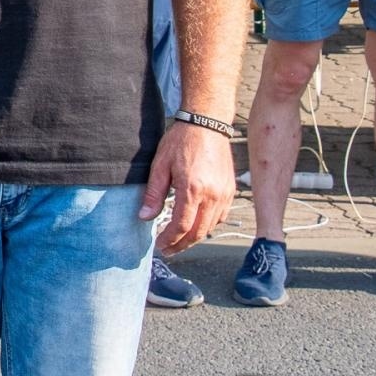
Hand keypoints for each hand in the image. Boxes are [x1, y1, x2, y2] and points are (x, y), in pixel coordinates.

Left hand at [140, 120, 236, 256]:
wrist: (207, 125)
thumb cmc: (181, 141)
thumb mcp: (160, 165)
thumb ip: (154, 193)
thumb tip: (144, 216)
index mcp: (193, 189)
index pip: (181, 225)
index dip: (169, 240)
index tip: (159, 245)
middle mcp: (212, 195)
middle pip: (197, 232)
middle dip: (181, 245)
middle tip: (168, 250)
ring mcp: (225, 194)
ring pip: (210, 227)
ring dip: (194, 238)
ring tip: (178, 241)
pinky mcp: (231, 191)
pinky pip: (221, 217)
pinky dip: (207, 226)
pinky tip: (195, 225)